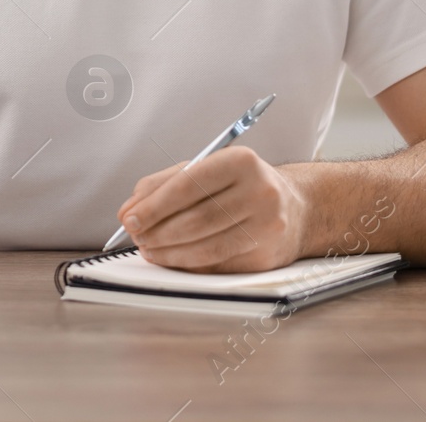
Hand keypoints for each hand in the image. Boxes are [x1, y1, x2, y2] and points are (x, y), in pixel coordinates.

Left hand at [116, 147, 310, 272]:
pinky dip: (188, 263)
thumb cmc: (242, 186)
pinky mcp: (267, 256)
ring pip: (206, 247)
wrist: (295, 209)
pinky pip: (218, 264)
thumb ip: (164, 184)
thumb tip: (131, 209)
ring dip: (169, 252)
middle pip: (196, 219)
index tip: (129, 217)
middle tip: (135, 235)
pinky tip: (172, 258)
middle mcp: (259, 192)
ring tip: (149, 249)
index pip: (188, 185)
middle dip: (157, 231)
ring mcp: (267, 227)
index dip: (155, 206)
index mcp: (241, 162)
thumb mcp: (207, 169)